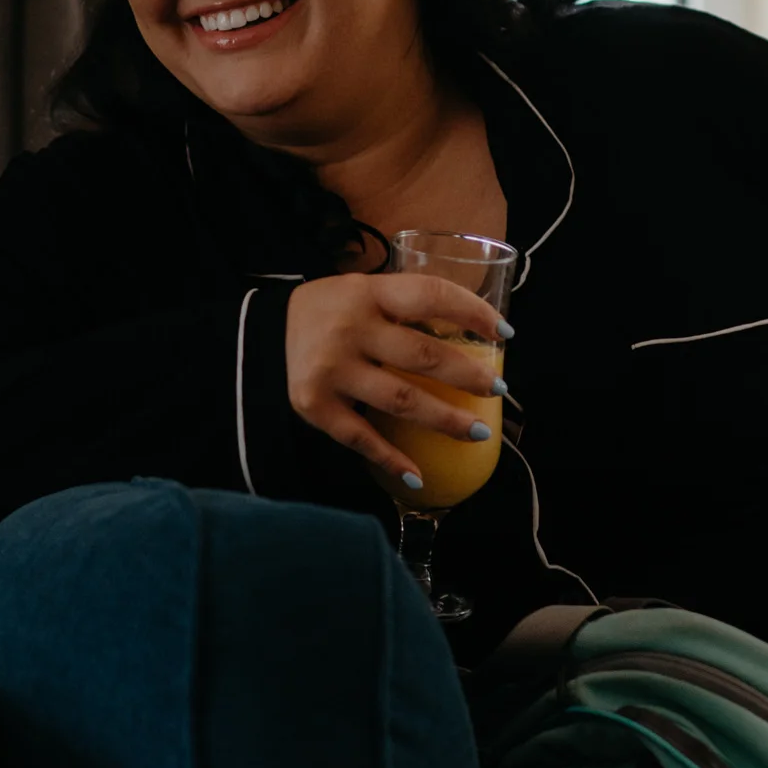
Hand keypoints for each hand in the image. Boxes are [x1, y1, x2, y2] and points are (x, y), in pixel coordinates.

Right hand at [283, 273, 506, 483]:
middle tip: (497, 388)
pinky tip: (418, 476)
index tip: (504, 334)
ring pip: (401, 400)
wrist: (263, 333)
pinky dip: (391, 459)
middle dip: (468, 375)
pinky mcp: (314, 405)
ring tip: (478, 432)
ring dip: (445, 420)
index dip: (473, 312)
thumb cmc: (332, 311)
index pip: (431, 295)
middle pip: (423, 355)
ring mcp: (332, 369)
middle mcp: (351, 329)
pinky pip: (360, 438)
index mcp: (368, 293)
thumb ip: (404, 305)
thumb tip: (472, 331)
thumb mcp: (363, 291)